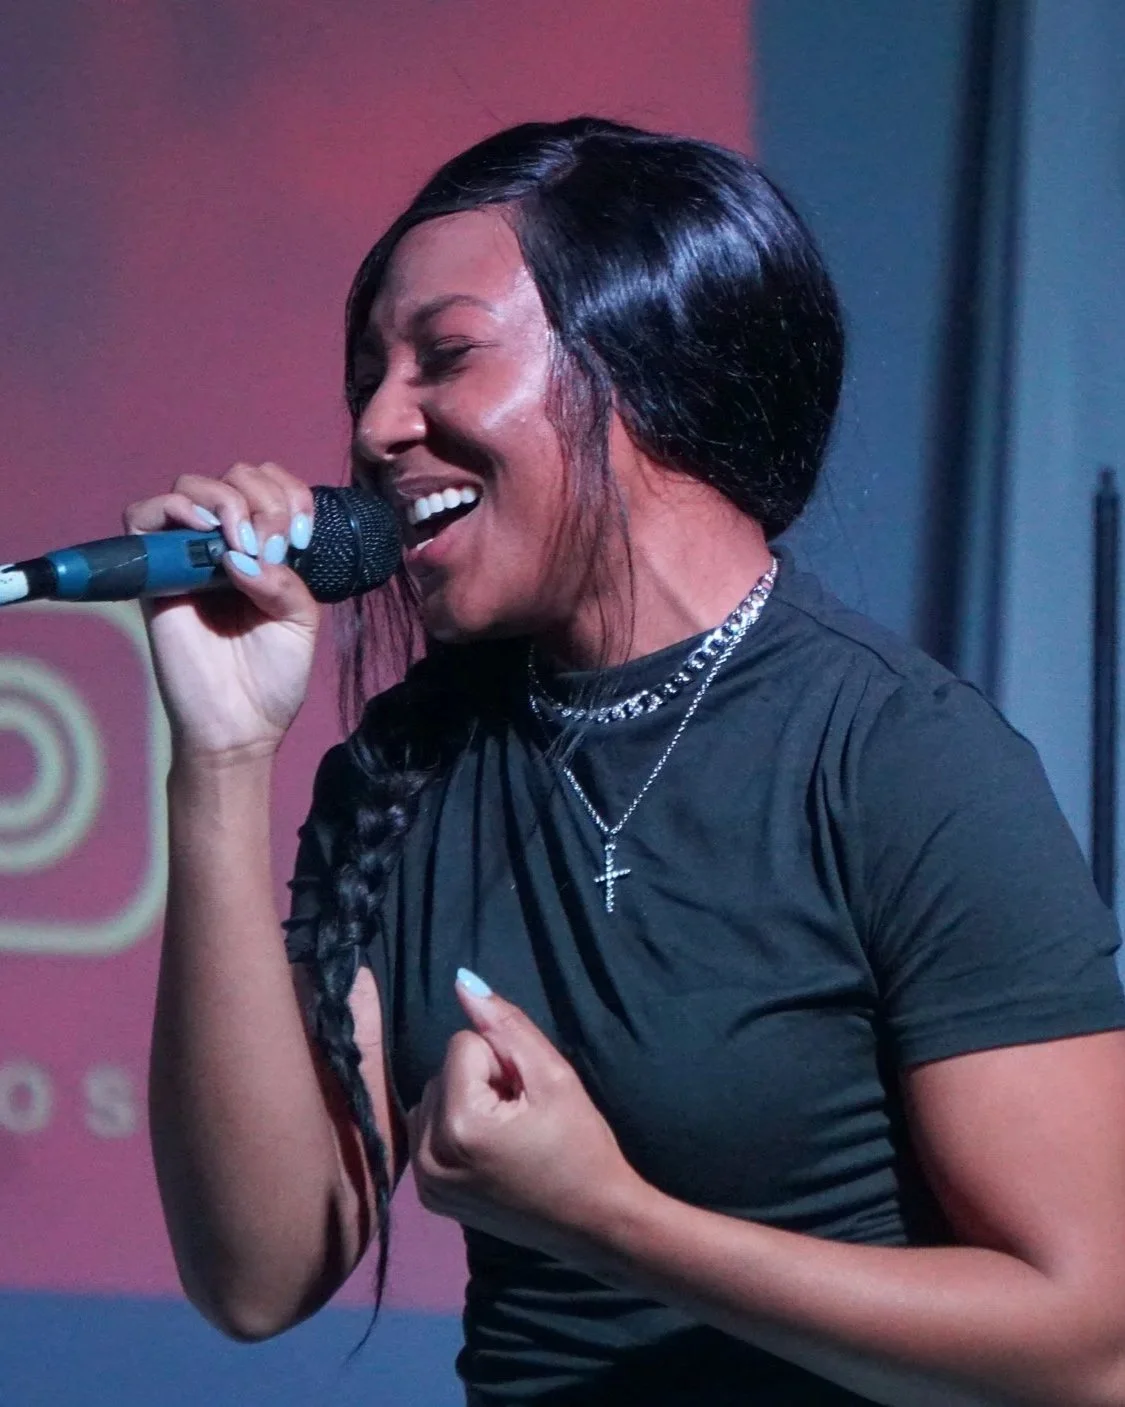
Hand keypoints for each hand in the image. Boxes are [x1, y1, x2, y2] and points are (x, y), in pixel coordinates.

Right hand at [123, 462, 318, 761]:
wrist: (238, 724)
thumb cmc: (273, 677)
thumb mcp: (301, 621)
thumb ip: (285, 579)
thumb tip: (244, 553)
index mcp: (266, 551)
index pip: (270, 486)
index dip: (289, 493)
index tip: (301, 535)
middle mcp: (226, 545)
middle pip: (234, 476)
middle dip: (262, 499)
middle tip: (271, 546)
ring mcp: (187, 556)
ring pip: (191, 487)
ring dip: (225, 501)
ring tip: (241, 543)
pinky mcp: (153, 573)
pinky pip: (143, 515)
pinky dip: (174, 510)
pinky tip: (207, 536)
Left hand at [407, 974, 641, 1261]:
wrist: (594, 1222)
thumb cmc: (582, 1146)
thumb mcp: (553, 1076)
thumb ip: (506, 1025)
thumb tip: (463, 980)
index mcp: (460, 1125)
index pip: (463, 1045)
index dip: (503, 1062)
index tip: (528, 1098)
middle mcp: (429, 1154)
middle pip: (444, 1071)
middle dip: (482, 1081)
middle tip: (522, 1116)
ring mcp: (425, 1181)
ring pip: (434, 1097)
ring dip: (467, 1102)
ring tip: (509, 1133)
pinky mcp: (428, 1196)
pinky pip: (428, 1130)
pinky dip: (455, 1128)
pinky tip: (490, 1150)